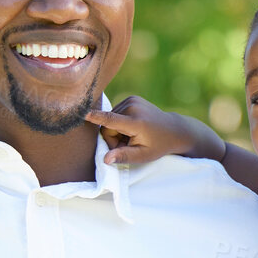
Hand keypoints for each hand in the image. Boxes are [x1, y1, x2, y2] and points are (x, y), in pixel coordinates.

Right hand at [85, 96, 225, 165]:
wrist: (173, 129)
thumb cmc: (158, 146)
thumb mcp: (143, 155)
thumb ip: (123, 156)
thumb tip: (105, 159)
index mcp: (136, 122)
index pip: (112, 120)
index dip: (97, 117)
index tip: (84, 113)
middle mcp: (133, 107)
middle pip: (108, 126)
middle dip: (113, 138)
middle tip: (128, 145)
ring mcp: (132, 100)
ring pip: (110, 120)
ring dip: (116, 131)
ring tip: (132, 136)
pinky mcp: (131, 98)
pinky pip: (115, 113)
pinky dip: (120, 123)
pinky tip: (132, 128)